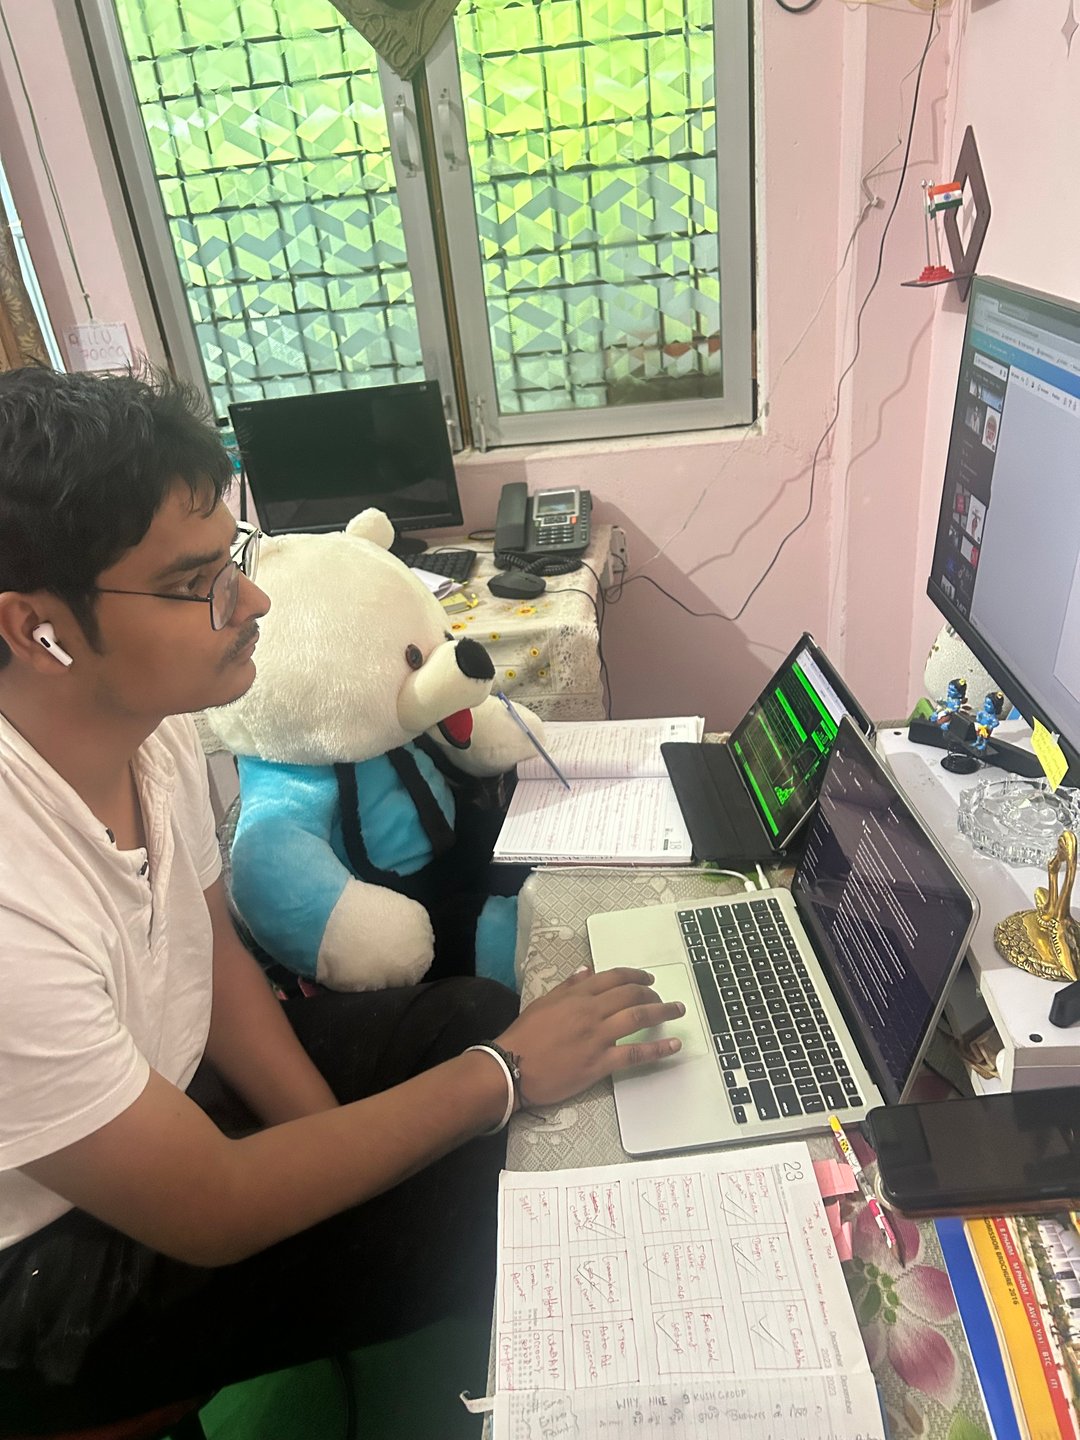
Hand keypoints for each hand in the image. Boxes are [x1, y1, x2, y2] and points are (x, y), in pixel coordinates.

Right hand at [494, 967, 684, 1107]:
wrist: (511, 1067)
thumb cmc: (523, 1036)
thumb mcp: (543, 1002)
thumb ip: (568, 986)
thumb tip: (588, 971)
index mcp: (577, 995)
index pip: (613, 978)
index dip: (635, 976)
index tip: (648, 979)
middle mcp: (590, 1012)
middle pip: (630, 995)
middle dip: (651, 993)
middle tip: (663, 998)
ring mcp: (597, 1037)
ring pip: (637, 1018)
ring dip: (661, 1012)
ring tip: (677, 1010)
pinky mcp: (600, 1063)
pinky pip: (634, 1054)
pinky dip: (658, 1048)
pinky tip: (673, 1045)